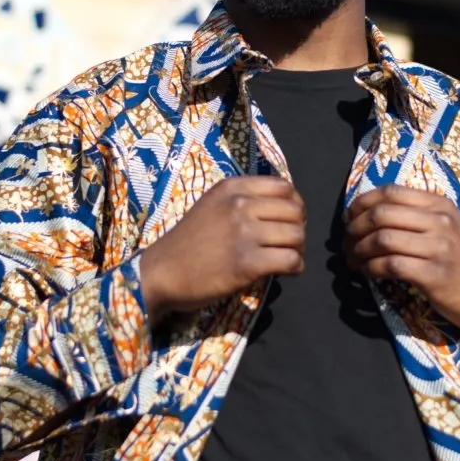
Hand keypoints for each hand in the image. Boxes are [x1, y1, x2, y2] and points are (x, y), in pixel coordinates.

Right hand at [140, 176, 304, 325]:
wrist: (161, 273)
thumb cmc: (187, 243)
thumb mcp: (212, 206)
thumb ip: (243, 201)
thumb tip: (285, 207)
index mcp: (232, 188)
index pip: (285, 187)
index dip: (294, 206)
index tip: (286, 222)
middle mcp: (239, 205)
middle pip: (296, 211)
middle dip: (298, 229)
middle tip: (288, 245)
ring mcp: (243, 233)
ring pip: (297, 235)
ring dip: (297, 250)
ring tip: (285, 259)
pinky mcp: (246, 262)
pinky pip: (291, 260)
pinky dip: (294, 268)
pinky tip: (283, 272)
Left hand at [344, 186, 459, 332]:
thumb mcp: (444, 228)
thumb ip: (414, 215)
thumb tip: (367, 213)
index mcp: (439, 204)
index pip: (391, 192)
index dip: (362, 203)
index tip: (348, 218)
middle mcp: (440, 221)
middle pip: (382, 214)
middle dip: (354, 228)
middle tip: (344, 243)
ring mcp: (439, 248)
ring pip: (383, 239)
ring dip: (359, 250)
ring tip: (352, 260)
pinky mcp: (435, 275)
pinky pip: (391, 265)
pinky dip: (371, 268)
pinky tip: (368, 273)